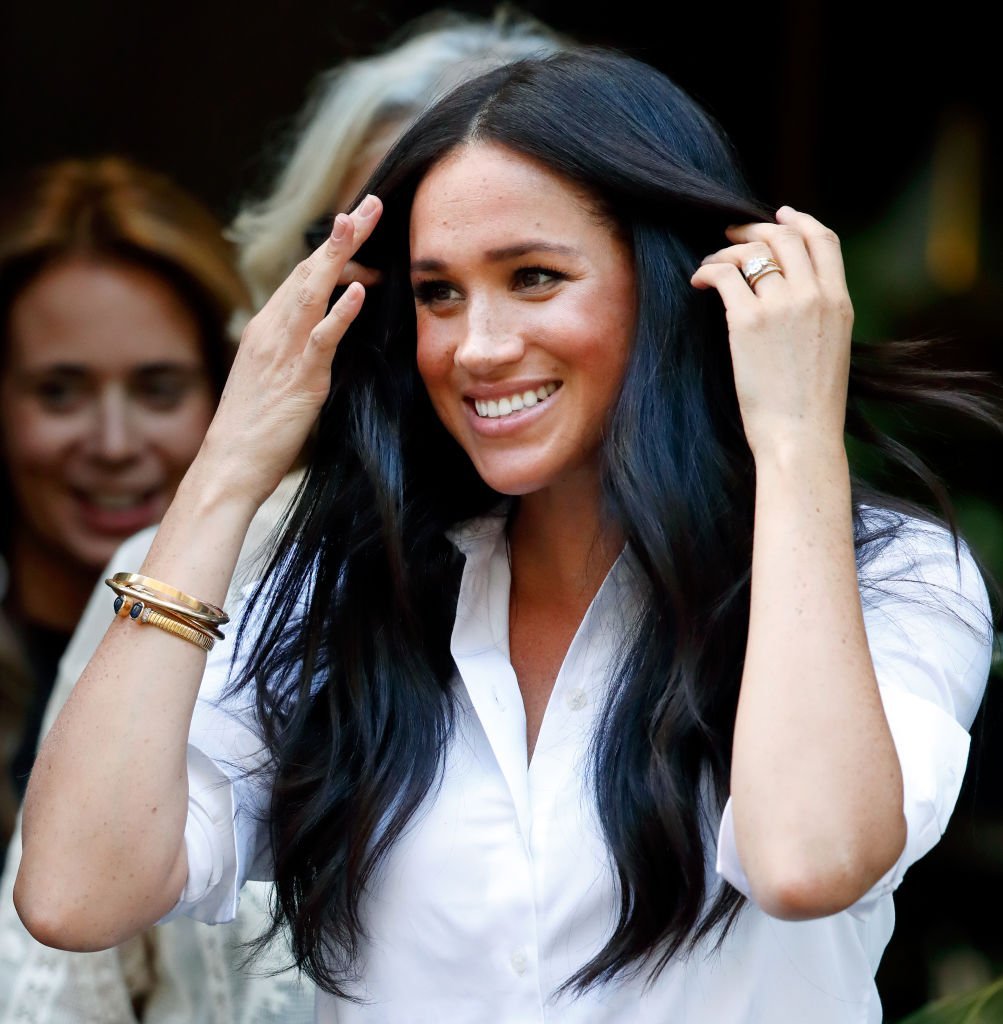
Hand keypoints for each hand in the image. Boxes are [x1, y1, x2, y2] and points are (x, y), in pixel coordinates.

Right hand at [198, 194, 383, 506]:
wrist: (228, 465)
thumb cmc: (253, 430)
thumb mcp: (274, 380)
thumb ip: (294, 354)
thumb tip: (320, 340)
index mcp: (267, 330)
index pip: (303, 279)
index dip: (332, 251)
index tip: (357, 225)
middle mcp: (272, 331)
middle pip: (310, 272)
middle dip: (342, 236)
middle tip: (371, 204)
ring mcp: (284, 353)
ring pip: (313, 292)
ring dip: (340, 254)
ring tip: (362, 220)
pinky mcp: (300, 380)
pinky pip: (321, 340)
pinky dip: (340, 313)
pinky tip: (358, 290)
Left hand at [689, 206, 853, 460]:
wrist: (801, 434)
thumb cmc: (811, 404)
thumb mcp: (831, 348)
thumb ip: (818, 314)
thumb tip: (789, 293)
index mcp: (840, 302)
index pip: (823, 240)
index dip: (799, 220)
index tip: (779, 214)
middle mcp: (814, 296)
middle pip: (784, 237)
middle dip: (754, 230)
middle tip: (731, 235)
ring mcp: (782, 306)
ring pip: (751, 253)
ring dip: (726, 251)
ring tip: (711, 264)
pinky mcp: (748, 322)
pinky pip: (724, 276)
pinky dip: (708, 270)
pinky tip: (698, 281)